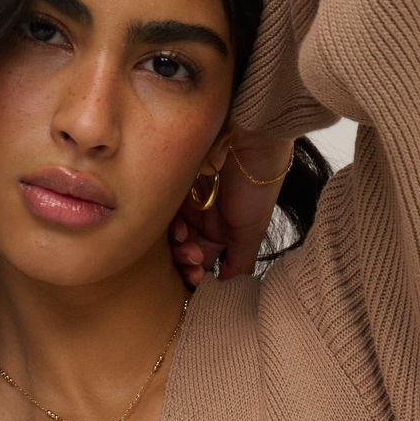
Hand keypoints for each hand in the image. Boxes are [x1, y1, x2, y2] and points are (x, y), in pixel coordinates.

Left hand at [169, 126, 295, 285]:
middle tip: (193, 267)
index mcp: (225, 228)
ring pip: (171, 235)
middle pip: (184, 248)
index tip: (200, 279)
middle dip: (186, 264)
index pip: (204, 258)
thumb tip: (229, 283)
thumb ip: (240, 259)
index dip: (198, 272)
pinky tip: (179, 232)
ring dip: (177, 250)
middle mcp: (203, 215)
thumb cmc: (258, 184)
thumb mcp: (252, 229)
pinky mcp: (171, 184)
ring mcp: (187, 199)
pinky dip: (168, 228)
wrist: (252, 138)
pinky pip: (161, 212)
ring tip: (188, 249)